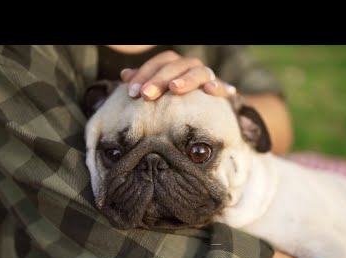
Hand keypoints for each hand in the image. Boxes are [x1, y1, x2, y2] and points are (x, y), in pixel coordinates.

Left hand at [119, 50, 235, 100]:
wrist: (201, 107)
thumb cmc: (171, 99)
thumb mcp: (155, 89)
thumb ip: (142, 81)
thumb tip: (124, 75)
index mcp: (175, 64)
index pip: (159, 63)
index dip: (144, 74)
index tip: (132, 92)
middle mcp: (191, 66)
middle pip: (176, 66)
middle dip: (159, 80)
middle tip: (145, 95)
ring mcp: (207, 77)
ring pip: (198, 72)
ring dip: (186, 80)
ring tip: (174, 89)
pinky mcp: (220, 90)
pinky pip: (221, 86)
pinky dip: (218, 86)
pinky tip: (210, 91)